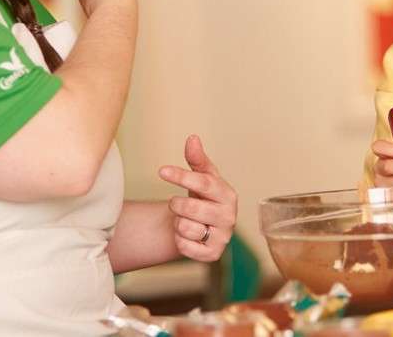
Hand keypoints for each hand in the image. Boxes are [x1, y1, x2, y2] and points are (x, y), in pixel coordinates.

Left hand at [157, 135, 236, 262]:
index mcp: (228, 195)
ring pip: (185, 228)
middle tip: (177, 204)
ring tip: (186, 220)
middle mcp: (230, 217)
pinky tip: (187, 235)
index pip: (203, 183)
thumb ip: (197, 159)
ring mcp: (223, 237)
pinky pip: (184, 247)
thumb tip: (192, 138)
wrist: (205, 226)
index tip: (161, 170)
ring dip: (178, 223)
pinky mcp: (212, 255)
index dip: (181, 176)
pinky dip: (180, 240)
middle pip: (190, 207)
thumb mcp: (202, 177)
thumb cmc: (204, 198)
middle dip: (176, 205)